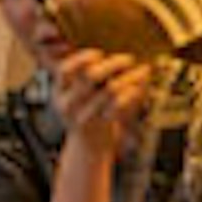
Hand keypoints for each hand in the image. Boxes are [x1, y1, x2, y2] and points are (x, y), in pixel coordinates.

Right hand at [51, 49, 155, 165]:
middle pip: (90, 76)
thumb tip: (110, 54)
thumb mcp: (77, 95)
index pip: (65, 69)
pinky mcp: (100, 126)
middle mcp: (67, 103)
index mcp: (59, 90)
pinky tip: (140, 88)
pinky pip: (119, 105)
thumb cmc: (86, 113)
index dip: (82, 58)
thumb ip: (85, 77)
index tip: (99, 53)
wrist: (87, 149)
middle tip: (129, 58)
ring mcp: (82, 116)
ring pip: (110, 89)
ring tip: (143, 71)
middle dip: (112, 64)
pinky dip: (132, 94)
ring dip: (130, 77)